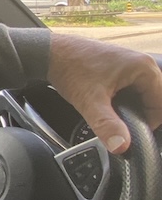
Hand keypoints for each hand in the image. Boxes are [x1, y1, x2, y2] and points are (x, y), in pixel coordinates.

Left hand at [47, 33, 161, 153]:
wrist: (47, 52)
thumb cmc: (69, 69)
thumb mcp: (89, 102)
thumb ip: (107, 125)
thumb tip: (122, 146)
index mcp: (144, 68)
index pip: (160, 105)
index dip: (147, 123)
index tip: (128, 133)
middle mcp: (141, 62)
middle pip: (152, 100)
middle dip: (137, 115)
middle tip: (116, 123)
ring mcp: (129, 62)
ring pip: (139, 95)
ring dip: (127, 107)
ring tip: (107, 111)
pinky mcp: (117, 65)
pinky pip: (128, 88)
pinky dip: (120, 99)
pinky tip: (103, 102)